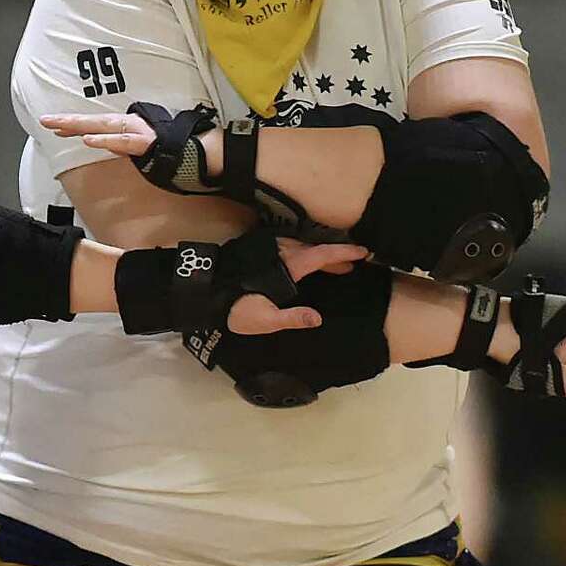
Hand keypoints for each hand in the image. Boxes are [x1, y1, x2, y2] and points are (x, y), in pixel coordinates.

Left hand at [41, 109, 223, 175]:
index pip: (98, 125)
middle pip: (94, 122)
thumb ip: (129, 144)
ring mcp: (138, 133)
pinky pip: (123, 142)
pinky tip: (90, 141)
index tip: (54, 125)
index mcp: (130, 127)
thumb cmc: (179, 148)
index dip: (76, 124)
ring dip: (81, 127)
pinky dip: (106, 141)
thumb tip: (112, 146)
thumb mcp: (148, 144)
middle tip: (45, 121)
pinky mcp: (147, 143)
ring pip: (104, 128)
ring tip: (58, 127)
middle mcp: (131, 125)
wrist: (205, 153)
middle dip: (68, 122)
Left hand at [225, 239, 367, 333]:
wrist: (202, 290)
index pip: (322, 255)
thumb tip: (318, 318)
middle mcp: (280, 251)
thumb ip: (292, 318)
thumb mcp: (264, 319)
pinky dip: (301, 252)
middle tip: (351, 264)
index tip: (363, 252)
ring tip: (332, 265)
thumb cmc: (234, 307)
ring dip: (318, 255)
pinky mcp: (256, 248)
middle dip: (335, 255)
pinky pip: (287, 247)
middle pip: (314, 249)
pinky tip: (302, 262)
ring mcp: (267, 247)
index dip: (344, 252)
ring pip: (300, 246)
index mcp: (287, 266)